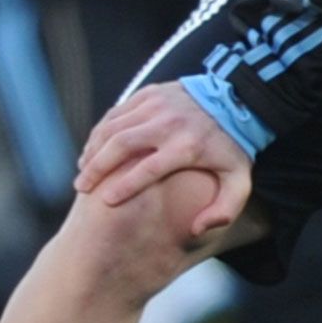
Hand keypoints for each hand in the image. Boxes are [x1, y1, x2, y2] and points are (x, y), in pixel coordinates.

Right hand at [75, 85, 253, 239]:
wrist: (238, 100)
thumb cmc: (234, 147)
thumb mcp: (239, 181)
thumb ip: (224, 210)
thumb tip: (197, 230)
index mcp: (188, 146)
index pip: (147, 169)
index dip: (124, 187)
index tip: (106, 202)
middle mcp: (170, 123)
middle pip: (121, 145)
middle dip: (97, 168)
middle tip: (82, 187)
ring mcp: (158, 105)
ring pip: (113, 127)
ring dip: (93, 150)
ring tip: (83, 171)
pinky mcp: (151, 93)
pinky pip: (117, 112)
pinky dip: (100, 131)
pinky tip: (93, 148)